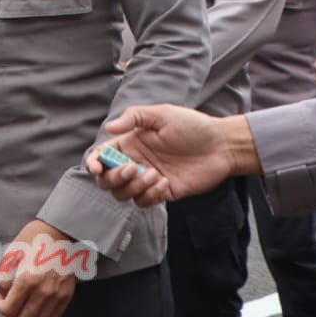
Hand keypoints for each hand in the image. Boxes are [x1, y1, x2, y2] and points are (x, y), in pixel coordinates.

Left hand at [0, 219, 76, 316]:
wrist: (60, 231)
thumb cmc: (33, 239)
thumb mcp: (11, 254)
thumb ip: (4, 279)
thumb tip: (4, 296)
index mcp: (27, 281)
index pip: (8, 310)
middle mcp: (44, 292)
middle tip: (3, 307)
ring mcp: (57, 296)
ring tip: (18, 308)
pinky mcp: (67, 296)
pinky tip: (33, 305)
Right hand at [85, 105, 253, 206]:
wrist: (222, 146)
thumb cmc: (192, 126)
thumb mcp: (161, 114)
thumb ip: (133, 117)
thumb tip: (109, 127)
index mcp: (130, 143)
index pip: (102, 157)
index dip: (93, 164)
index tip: (96, 168)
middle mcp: (135, 162)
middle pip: (107, 180)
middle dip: (114, 178)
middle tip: (133, 168)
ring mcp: (148, 179)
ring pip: (123, 194)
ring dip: (134, 187)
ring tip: (155, 174)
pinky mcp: (163, 192)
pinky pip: (144, 202)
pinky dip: (150, 195)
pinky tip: (165, 182)